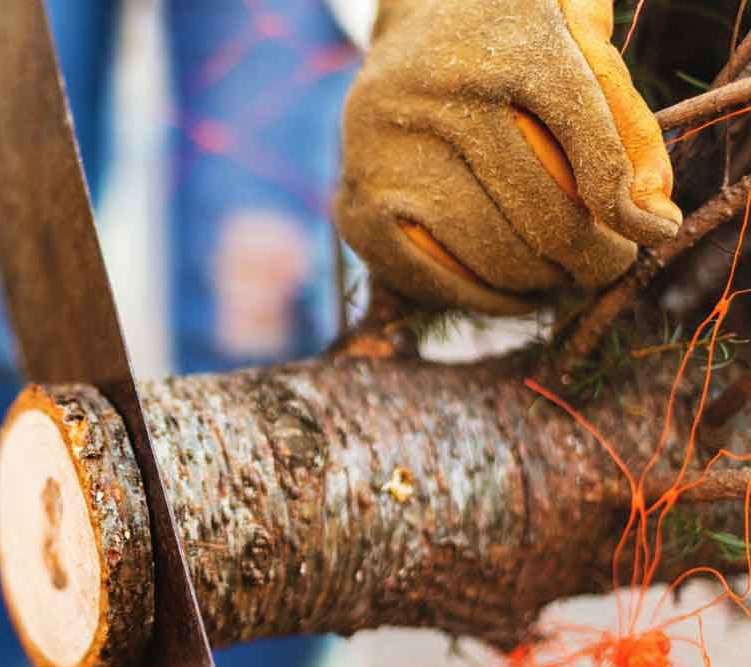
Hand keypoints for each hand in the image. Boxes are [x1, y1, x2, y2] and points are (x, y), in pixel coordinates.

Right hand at [334, 0, 681, 313]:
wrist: (414, 18)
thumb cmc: (517, 37)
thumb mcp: (581, 41)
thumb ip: (622, 119)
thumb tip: (648, 218)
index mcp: (508, 46)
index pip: (591, 149)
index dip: (630, 212)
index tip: (652, 234)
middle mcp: (437, 97)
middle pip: (541, 213)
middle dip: (591, 258)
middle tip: (607, 265)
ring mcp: (384, 154)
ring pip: (487, 254)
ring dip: (541, 283)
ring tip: (564, 279)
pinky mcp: (355, 203)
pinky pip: (427, 277)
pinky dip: (480, 299)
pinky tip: (513, 296)